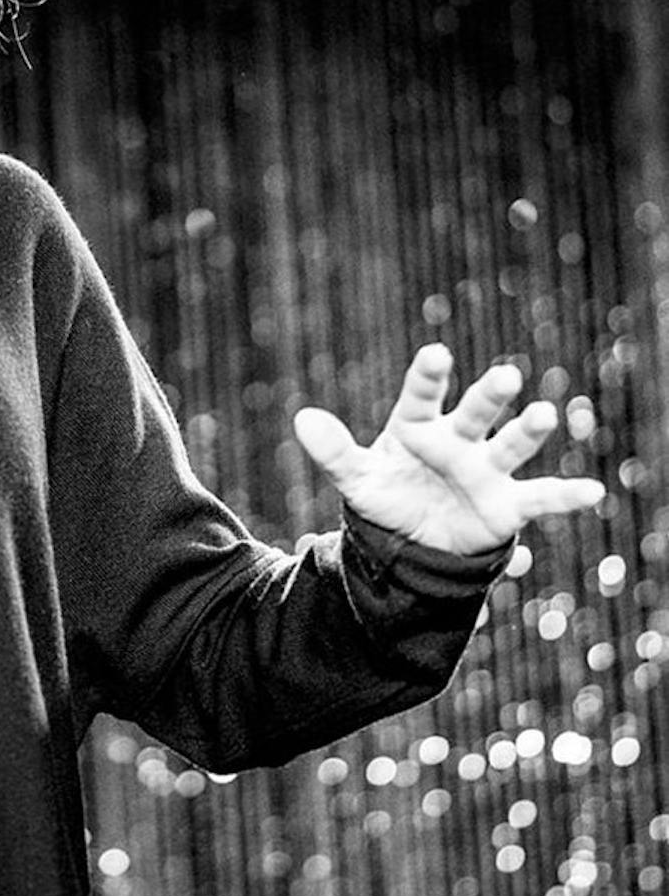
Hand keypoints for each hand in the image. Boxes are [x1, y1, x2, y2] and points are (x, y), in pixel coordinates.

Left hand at [292, 342, 604, 554]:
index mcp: (417, 424)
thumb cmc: (387, 495)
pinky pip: (540, 497)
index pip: (422, 393)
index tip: (436, 354)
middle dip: (489, 395)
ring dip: (529, 430)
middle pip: (475, 412)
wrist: (412, 541)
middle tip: (505, 374)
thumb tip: (302, 419)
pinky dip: (566, 495)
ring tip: (545, 412)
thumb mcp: (355, 478)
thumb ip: (333, 451)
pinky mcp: (507, 503)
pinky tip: (593, 490)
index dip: (428, 375)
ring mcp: (485, 468)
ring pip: (510, 444)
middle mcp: (457, 439)